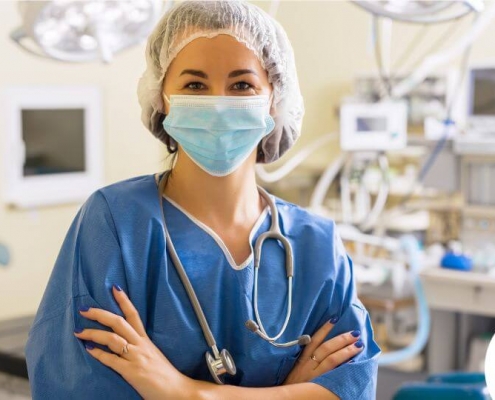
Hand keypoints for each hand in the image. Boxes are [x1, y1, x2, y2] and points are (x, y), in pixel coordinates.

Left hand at [73, 285, 193, 399]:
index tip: (115, 288)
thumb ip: (140, 349)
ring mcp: (136, 357)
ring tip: (79, 331)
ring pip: (113, 338)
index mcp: (146, 340)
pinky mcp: (131, 372)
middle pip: (119, 322)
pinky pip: (112, 360)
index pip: (134, 315)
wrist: (177, 391)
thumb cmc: (165, 375)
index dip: (124, 301)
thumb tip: (126, 345)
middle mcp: (141, 345)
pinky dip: (99, 354)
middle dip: (100, 314)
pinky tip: (89, 349)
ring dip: (93, 333)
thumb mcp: (153, 356)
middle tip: (84, 309)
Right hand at [283, 318, 363, 384]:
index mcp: (301, 359)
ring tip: (359, 345)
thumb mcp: (296, 368)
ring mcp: (313, 375)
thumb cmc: (293, 384)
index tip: (334, 319)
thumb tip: (319, 345)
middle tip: (355, 333)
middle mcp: (307, 365)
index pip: (314, 339)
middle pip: (326, 348)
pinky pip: (332, 374)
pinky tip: (353, 364)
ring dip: (346, 351)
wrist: (285, 399)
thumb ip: (306, 358)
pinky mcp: (319, 384)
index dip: (324, 329)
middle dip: (341, 339)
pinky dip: (342, 367)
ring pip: (331, 359)